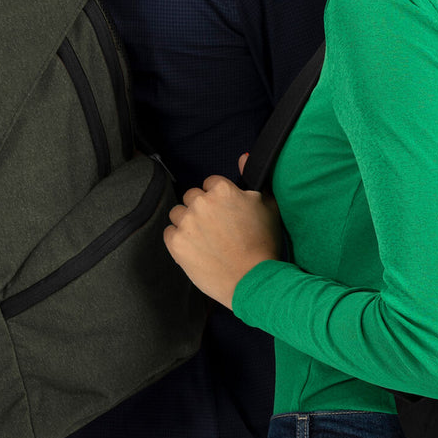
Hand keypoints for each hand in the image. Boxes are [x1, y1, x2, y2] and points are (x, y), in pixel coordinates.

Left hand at [164, 166, 283, 309]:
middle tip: (215, 229)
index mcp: (223, 190)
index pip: (211, 183)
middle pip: (192, 196)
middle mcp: (202, 202)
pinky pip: (169, 233)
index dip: (219, 199)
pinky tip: (195, 249)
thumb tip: (242, 157)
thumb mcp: (269, 206)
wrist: (253, 280)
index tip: (224, 214)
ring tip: (204, 240)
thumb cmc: (264, 244)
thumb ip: (252, 178)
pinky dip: (178, 240)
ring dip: (187, 223)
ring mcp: (187, 222)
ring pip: (177, 213)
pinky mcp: (176, 243)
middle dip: (201, 209)